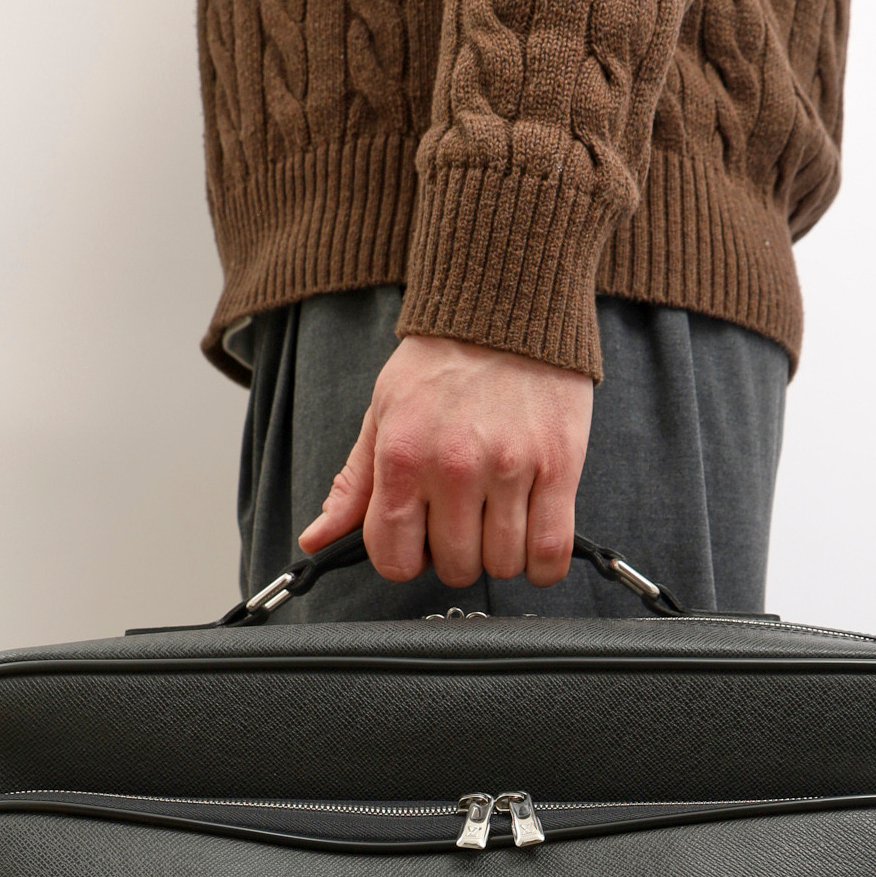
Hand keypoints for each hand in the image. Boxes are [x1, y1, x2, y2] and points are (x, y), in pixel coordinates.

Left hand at [298, 334, 592, 587]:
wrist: (504, 309)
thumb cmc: (440, 364)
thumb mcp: (382, 415)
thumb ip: (354, 485)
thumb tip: (316, 540)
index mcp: (403, 457)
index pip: (395, 558)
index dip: (406, 560)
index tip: (419, 543)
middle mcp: (454, 468)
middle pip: (455, 567)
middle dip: (456, 556)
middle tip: (463, 524)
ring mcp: (510, 469)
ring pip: (503, 564)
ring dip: (500, 556)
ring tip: (499, 523)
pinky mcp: (558, 466)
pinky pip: (550, 550)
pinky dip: (543, 565)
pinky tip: (532, 541)